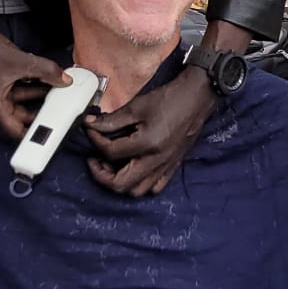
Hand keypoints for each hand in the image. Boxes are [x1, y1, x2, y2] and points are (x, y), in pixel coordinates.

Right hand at [0, 22, 68, 142]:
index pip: (15, 131)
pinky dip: (25, 92)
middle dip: (37, 116)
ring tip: (53, 97)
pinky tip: (41, 85)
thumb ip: (46, 71)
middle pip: (17, 120)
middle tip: (57, 115)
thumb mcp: (20, 61)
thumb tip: (63, 79)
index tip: (49, 135)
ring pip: (16, 106)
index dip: (34, 135)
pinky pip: (12, 96)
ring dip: (33, 101)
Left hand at [82, 69, 216, 196]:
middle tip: (94, 159)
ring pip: (136, 191)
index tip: (91, 130)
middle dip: (101, 174)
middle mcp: (156, 161)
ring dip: (120, 182)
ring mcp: (165, 166)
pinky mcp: (172, 166)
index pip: (110, 152)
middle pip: (120, 183)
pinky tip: (134, 169)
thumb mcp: (136, 106)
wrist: (197, 98)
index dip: (95, 141)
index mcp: (147, 144)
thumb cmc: (169, 99)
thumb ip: (112, 120)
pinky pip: (154, 187)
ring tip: (112, 166)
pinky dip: (140, 184)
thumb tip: (91, 125)